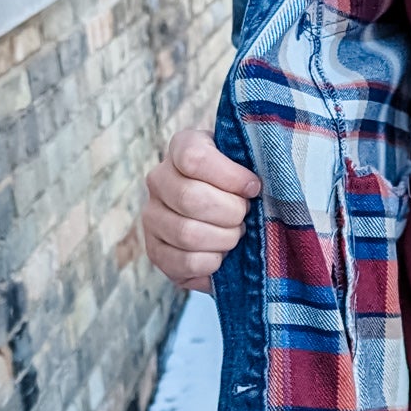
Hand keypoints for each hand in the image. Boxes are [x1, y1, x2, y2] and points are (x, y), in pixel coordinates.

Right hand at [142, 128, 260, 292]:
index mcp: (182, 147)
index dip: (230, 177)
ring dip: (223, 239)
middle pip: (190, 198)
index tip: (254, 187)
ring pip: (187, 233)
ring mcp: (152, 216)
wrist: (228, 213)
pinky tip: (222, 255)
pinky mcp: (155, 251)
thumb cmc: (243, 184)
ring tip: (235, 235)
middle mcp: (159, 179)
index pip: (194, 158)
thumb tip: (257, 185)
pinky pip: (184, 262)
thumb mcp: (250, 162)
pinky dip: (212, 263)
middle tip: (245, 216)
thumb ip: (258, 162)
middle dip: (230, 212)